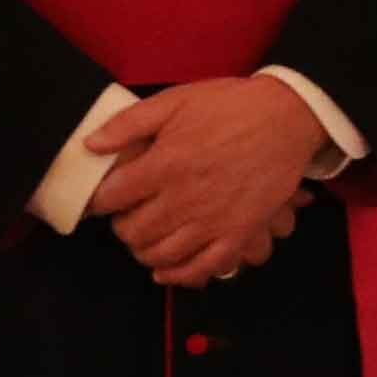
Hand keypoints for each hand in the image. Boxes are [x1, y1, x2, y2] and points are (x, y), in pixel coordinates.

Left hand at [90, 76, 326, 285]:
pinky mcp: (238, 234)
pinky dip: (178, 275)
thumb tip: (90, 145)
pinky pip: (202, 269)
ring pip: (161, 254)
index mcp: (165, 164)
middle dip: (121, 227)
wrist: (286, 118)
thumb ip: (128, 123)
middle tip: (126, 216)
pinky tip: (166, 269)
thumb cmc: (229, 106)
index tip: (100, 200)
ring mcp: (213, 221)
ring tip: (144, 239)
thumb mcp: (175, 101)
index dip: (98, 202)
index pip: (112, 199)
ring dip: (143, 251)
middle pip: (133, 232)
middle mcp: (185, 199)